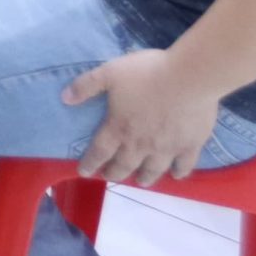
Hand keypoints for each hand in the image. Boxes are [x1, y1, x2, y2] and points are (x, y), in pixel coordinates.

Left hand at [64, 48, 217, 186]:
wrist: (190, 77)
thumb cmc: (146, 73)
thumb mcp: (109, 73)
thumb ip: (86, 86)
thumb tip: (64, 98)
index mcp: (119, 127)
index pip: (99, 152)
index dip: (90, 164)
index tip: (84, 172)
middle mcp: (141, 144)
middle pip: (124, 165)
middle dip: (114, 173)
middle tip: (109, 177)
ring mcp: (167, 148)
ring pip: (153, 169)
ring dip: (144, 178)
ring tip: (141, 182)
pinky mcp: (191, 145)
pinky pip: (184, 165)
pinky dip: (178, 172)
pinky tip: (176, 175)